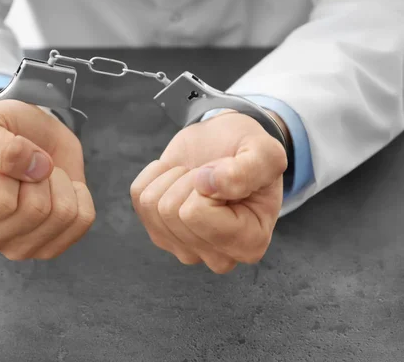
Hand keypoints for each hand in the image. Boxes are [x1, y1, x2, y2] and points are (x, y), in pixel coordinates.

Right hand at [0, 94, 95, 259]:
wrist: (25, 138)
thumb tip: (38, 169)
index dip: (11, 166)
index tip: (0, 156)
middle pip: (35, 210)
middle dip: (39, 172)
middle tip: (23, 165)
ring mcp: (16, 249)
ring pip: (63, 215)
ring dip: (57, 181)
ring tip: (36, 174)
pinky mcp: (49, 248)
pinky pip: (82, 219)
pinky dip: (78, 192)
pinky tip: (56, 187)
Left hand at [130, 111, 287, 272]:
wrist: (228, 146)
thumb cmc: (249, 152)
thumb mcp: (264, 152)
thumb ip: (248, 169)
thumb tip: (208, 184)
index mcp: (251, 243)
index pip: (196, 214)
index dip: (204, 182)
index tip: (225, 174)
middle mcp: (219, 257)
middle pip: (172, 213)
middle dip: (188, 180)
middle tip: (211, 175)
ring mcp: (186, 250)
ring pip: (153, 206)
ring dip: (173, 177)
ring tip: (198, 176)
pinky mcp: (162, 234)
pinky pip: (139, 197)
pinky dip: (157, 174)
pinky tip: (181, 176)